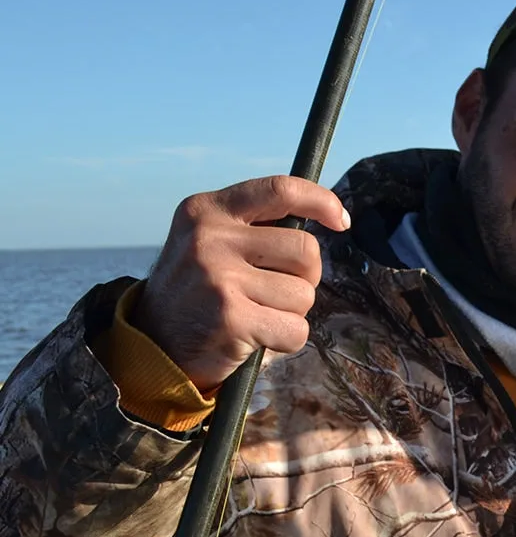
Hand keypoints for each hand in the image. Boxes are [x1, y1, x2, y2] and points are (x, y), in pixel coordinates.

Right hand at [130, 177, 349, 391]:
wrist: (153, 346)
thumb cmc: (200, 292)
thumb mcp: (212, 242)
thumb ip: (256, 227)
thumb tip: (328, 216)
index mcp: (205, 210)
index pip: (279, 190)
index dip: (321, 201)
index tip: (341, 220)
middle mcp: (209, 238)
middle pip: (305, 249)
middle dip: (306, 276)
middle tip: (276, 292)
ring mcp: (218, 278)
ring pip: (304, 293)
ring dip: (292, 312)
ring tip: (256, 315)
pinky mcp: (230, 318)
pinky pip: (295, 329)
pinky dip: (287, 341)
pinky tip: (256, 339)